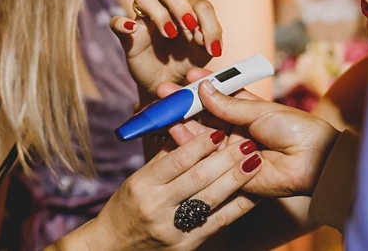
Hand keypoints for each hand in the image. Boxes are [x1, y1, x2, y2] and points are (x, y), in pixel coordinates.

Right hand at [73, 127, 261, 250]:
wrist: (114, 247)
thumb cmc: (125, 208)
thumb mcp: (137, 179)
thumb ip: (163, 157)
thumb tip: (185, 129)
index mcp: (143, 184)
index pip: (177, 160)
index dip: (200, 144)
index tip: (218, 130)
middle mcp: (157, 205)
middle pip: (198, 178)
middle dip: (225, 158)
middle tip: (246, 142)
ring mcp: (173, 227)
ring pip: (210, 199)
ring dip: (236, 179)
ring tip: (254, 161)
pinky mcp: (187, 245)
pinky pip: (217, 223)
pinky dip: (238, 207)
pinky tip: (253, 193)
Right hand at [110, 0, 222, 99]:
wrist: (167, 84)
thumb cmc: (186, 63)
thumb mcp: (203, 54)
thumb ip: (208, 41)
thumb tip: (200, 35)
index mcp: (186, 10)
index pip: (198, 3)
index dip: (208, 22)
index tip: (212, 48)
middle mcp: (164, 8)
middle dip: (180, 4)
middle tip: (189, 26)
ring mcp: (144, 21)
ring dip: (159, 13)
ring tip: (170, 34)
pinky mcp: (128, 37)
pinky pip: (116, 22)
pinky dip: (121, 23)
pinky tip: (131, 30)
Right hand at [168, 78, 339, 198]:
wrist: (314, 162)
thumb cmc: (295, 129)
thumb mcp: (260, 111)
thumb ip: (229, 104)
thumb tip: (203, 87)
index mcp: (245, 110)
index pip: (217, 96)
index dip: (200, 87)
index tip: (184, 77)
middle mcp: (235, 129)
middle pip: (204, 116)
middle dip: (184, 104)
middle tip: (164, 93)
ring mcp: (231, 149)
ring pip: (201, 135)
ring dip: (182, 122)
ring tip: (165, 110)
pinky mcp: (228, 170)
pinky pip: (205, 157)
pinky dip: (189, 144)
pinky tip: (174, 131)